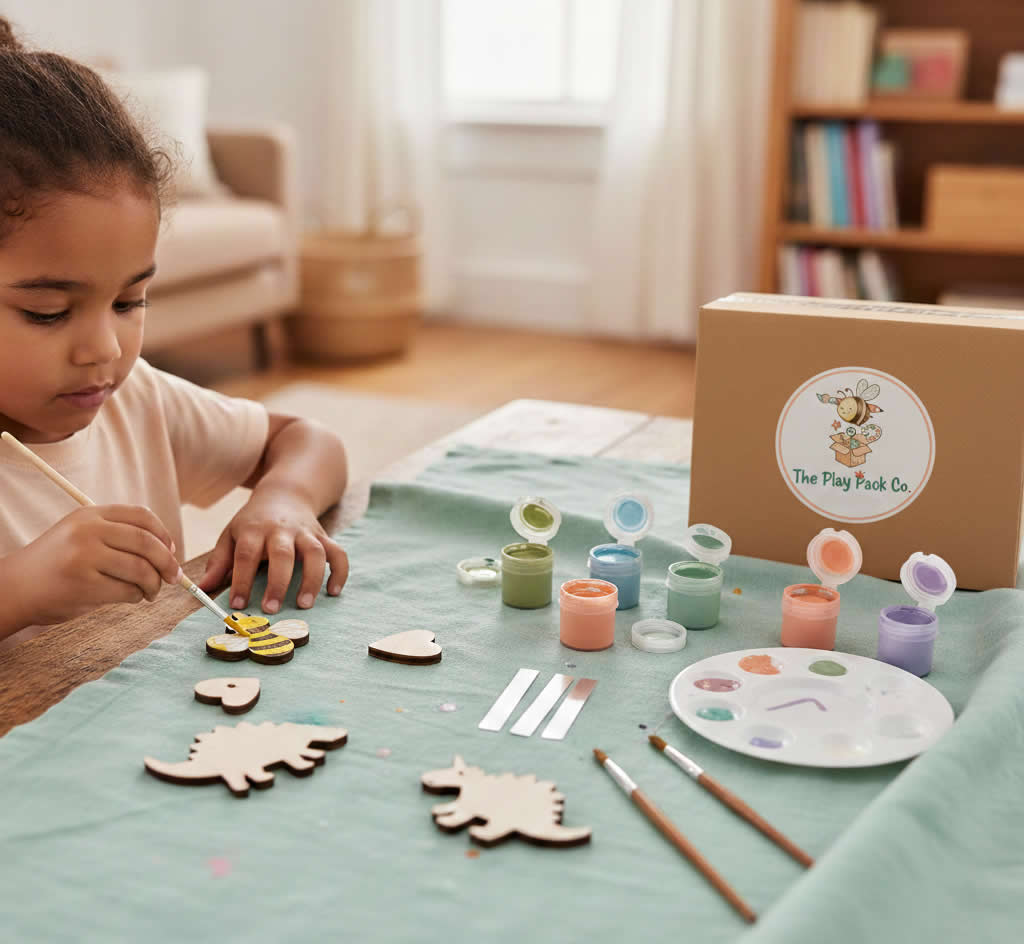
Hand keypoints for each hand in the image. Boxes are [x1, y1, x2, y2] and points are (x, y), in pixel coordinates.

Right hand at [5, 505, 181, 626]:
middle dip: (168, 563)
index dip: (164, 534)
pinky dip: (137, 597)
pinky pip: (127, 591)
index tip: (171, 551)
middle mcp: (88, 530)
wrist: (15, 588)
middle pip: (147, 542)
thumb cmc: (56, 566)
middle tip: (174, 577)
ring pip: (141, 569)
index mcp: (90, 514)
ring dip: (153, 584)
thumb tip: (168, 551)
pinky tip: (132, 598)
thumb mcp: (81, 535)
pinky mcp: (83, 584)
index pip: (142, 516)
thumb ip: (117, 535)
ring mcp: (84, 556)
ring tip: (150, 592)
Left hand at [198, 484, 348, 613]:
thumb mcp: (231, 535)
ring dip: (312, 579)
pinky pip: (338, 553)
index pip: (246, 554)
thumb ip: (219, 562)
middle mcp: (281, 530)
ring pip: (314, 553)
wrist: (285, 494)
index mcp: (254, 529)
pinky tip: (334, 591)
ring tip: (305, 605)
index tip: (237, 605)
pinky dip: (339, 572)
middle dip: (277, 583)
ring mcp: (306, 532)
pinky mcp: (324, 536)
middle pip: (281, 554)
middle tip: (271, 609)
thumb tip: (202, 590)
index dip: (240, 580)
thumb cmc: (253, 522)